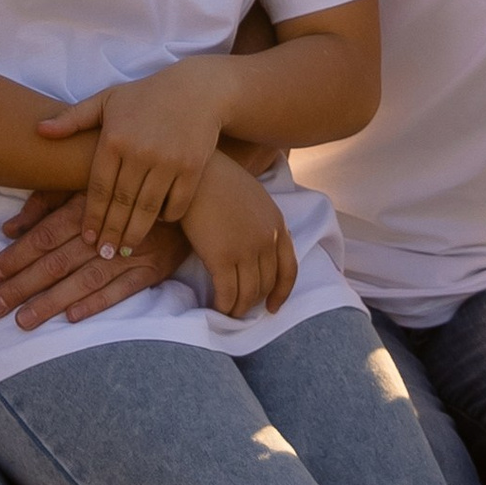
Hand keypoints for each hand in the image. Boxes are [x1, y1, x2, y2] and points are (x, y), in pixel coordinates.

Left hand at [0, 190, 190, 330]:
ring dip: (52, 302)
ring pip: (85, 280)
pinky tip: (72, 317)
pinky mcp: (153, 269)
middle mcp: (108, 229)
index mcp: (88, 203)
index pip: (46, 235)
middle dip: (23, 285)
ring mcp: (132, 251)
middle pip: (59, 261)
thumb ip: (45, 201)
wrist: (190, 192)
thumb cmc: (128, 185)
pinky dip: (97, 303)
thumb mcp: (84, 181)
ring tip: (23, 320)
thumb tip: (10, 228)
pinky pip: (123, 290)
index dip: (16, 256)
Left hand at [36, 64, 226, 252]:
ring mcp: (168, 161)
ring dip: (135, 233)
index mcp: (114, 138)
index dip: (91, 216)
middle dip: (111, 232)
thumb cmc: (145, 96)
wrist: (198, 90)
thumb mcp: (106, 100)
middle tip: (103, 254)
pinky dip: (166, 217)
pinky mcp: (193, 167)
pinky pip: (177, 203)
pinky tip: (156, 226)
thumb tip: (39, 130)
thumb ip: (73, 119)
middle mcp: (140, 151)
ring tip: (124, 249)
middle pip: (121, 203)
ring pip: (147, 209)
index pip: (98, 188)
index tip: (87, 238)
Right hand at [180, 150, 297, 322]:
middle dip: (255, 301)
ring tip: (227, 313)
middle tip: (241, 309)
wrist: (195, 171)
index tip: (273, 307)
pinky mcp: (222, 257)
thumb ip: (260, 221)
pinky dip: (223, 305)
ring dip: (238, 308)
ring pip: (248, 293)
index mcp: (278, 224)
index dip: (282, 293)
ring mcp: (246, 250)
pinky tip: (215, 307)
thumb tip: (253, 244)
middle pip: (266, 284)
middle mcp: (268, 240)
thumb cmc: (217, 178)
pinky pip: (227, 293)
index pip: (289, 269)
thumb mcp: (253, 196)